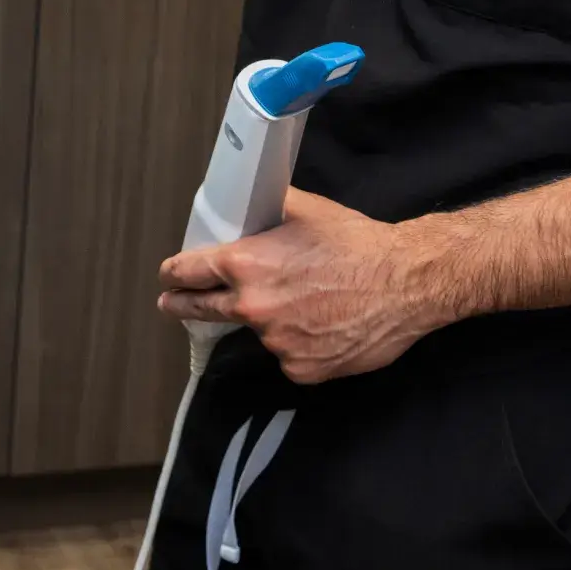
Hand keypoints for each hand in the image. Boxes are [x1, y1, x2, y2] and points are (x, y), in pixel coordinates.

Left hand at [157, 189, 452, 384]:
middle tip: (171, 305)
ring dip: (265, 320)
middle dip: (184, 306)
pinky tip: (320, 325)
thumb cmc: (354, 243)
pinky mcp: (302, 370)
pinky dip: (297, 343)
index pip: (189, 273)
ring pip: (258, 331)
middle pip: (202, 310)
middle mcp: (254, 307)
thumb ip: (264, 208)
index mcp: (245, 265)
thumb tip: (246, 199)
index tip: (166, 279)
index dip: (173, 275)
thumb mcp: (301, 209)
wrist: (404, 283)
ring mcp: (277, 343)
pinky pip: (287, 354)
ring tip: (302, 303)